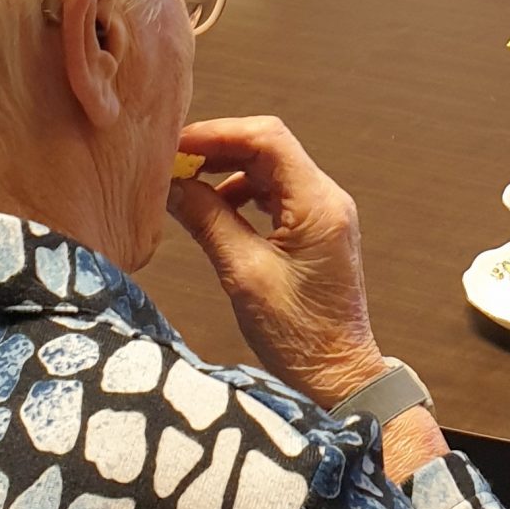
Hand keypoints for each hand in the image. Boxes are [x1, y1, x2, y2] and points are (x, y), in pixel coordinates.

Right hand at [170, 117, 387, 407]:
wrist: (337, 375)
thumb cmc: (297, 334)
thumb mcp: (244, 275)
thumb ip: (209, 221)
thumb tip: (172, 185)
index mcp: (318, 205)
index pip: (268, 139)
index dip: (219, 133)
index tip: (177, 144)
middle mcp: (327, 199)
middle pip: (269, 148)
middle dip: (218, 148)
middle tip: (172, 159)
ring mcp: (324, 213)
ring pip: (271, 168)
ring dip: (228, 168)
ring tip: (187, 183)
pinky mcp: (316, 229)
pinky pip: (276, 193)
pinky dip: (242, 192)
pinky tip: (214, 209)